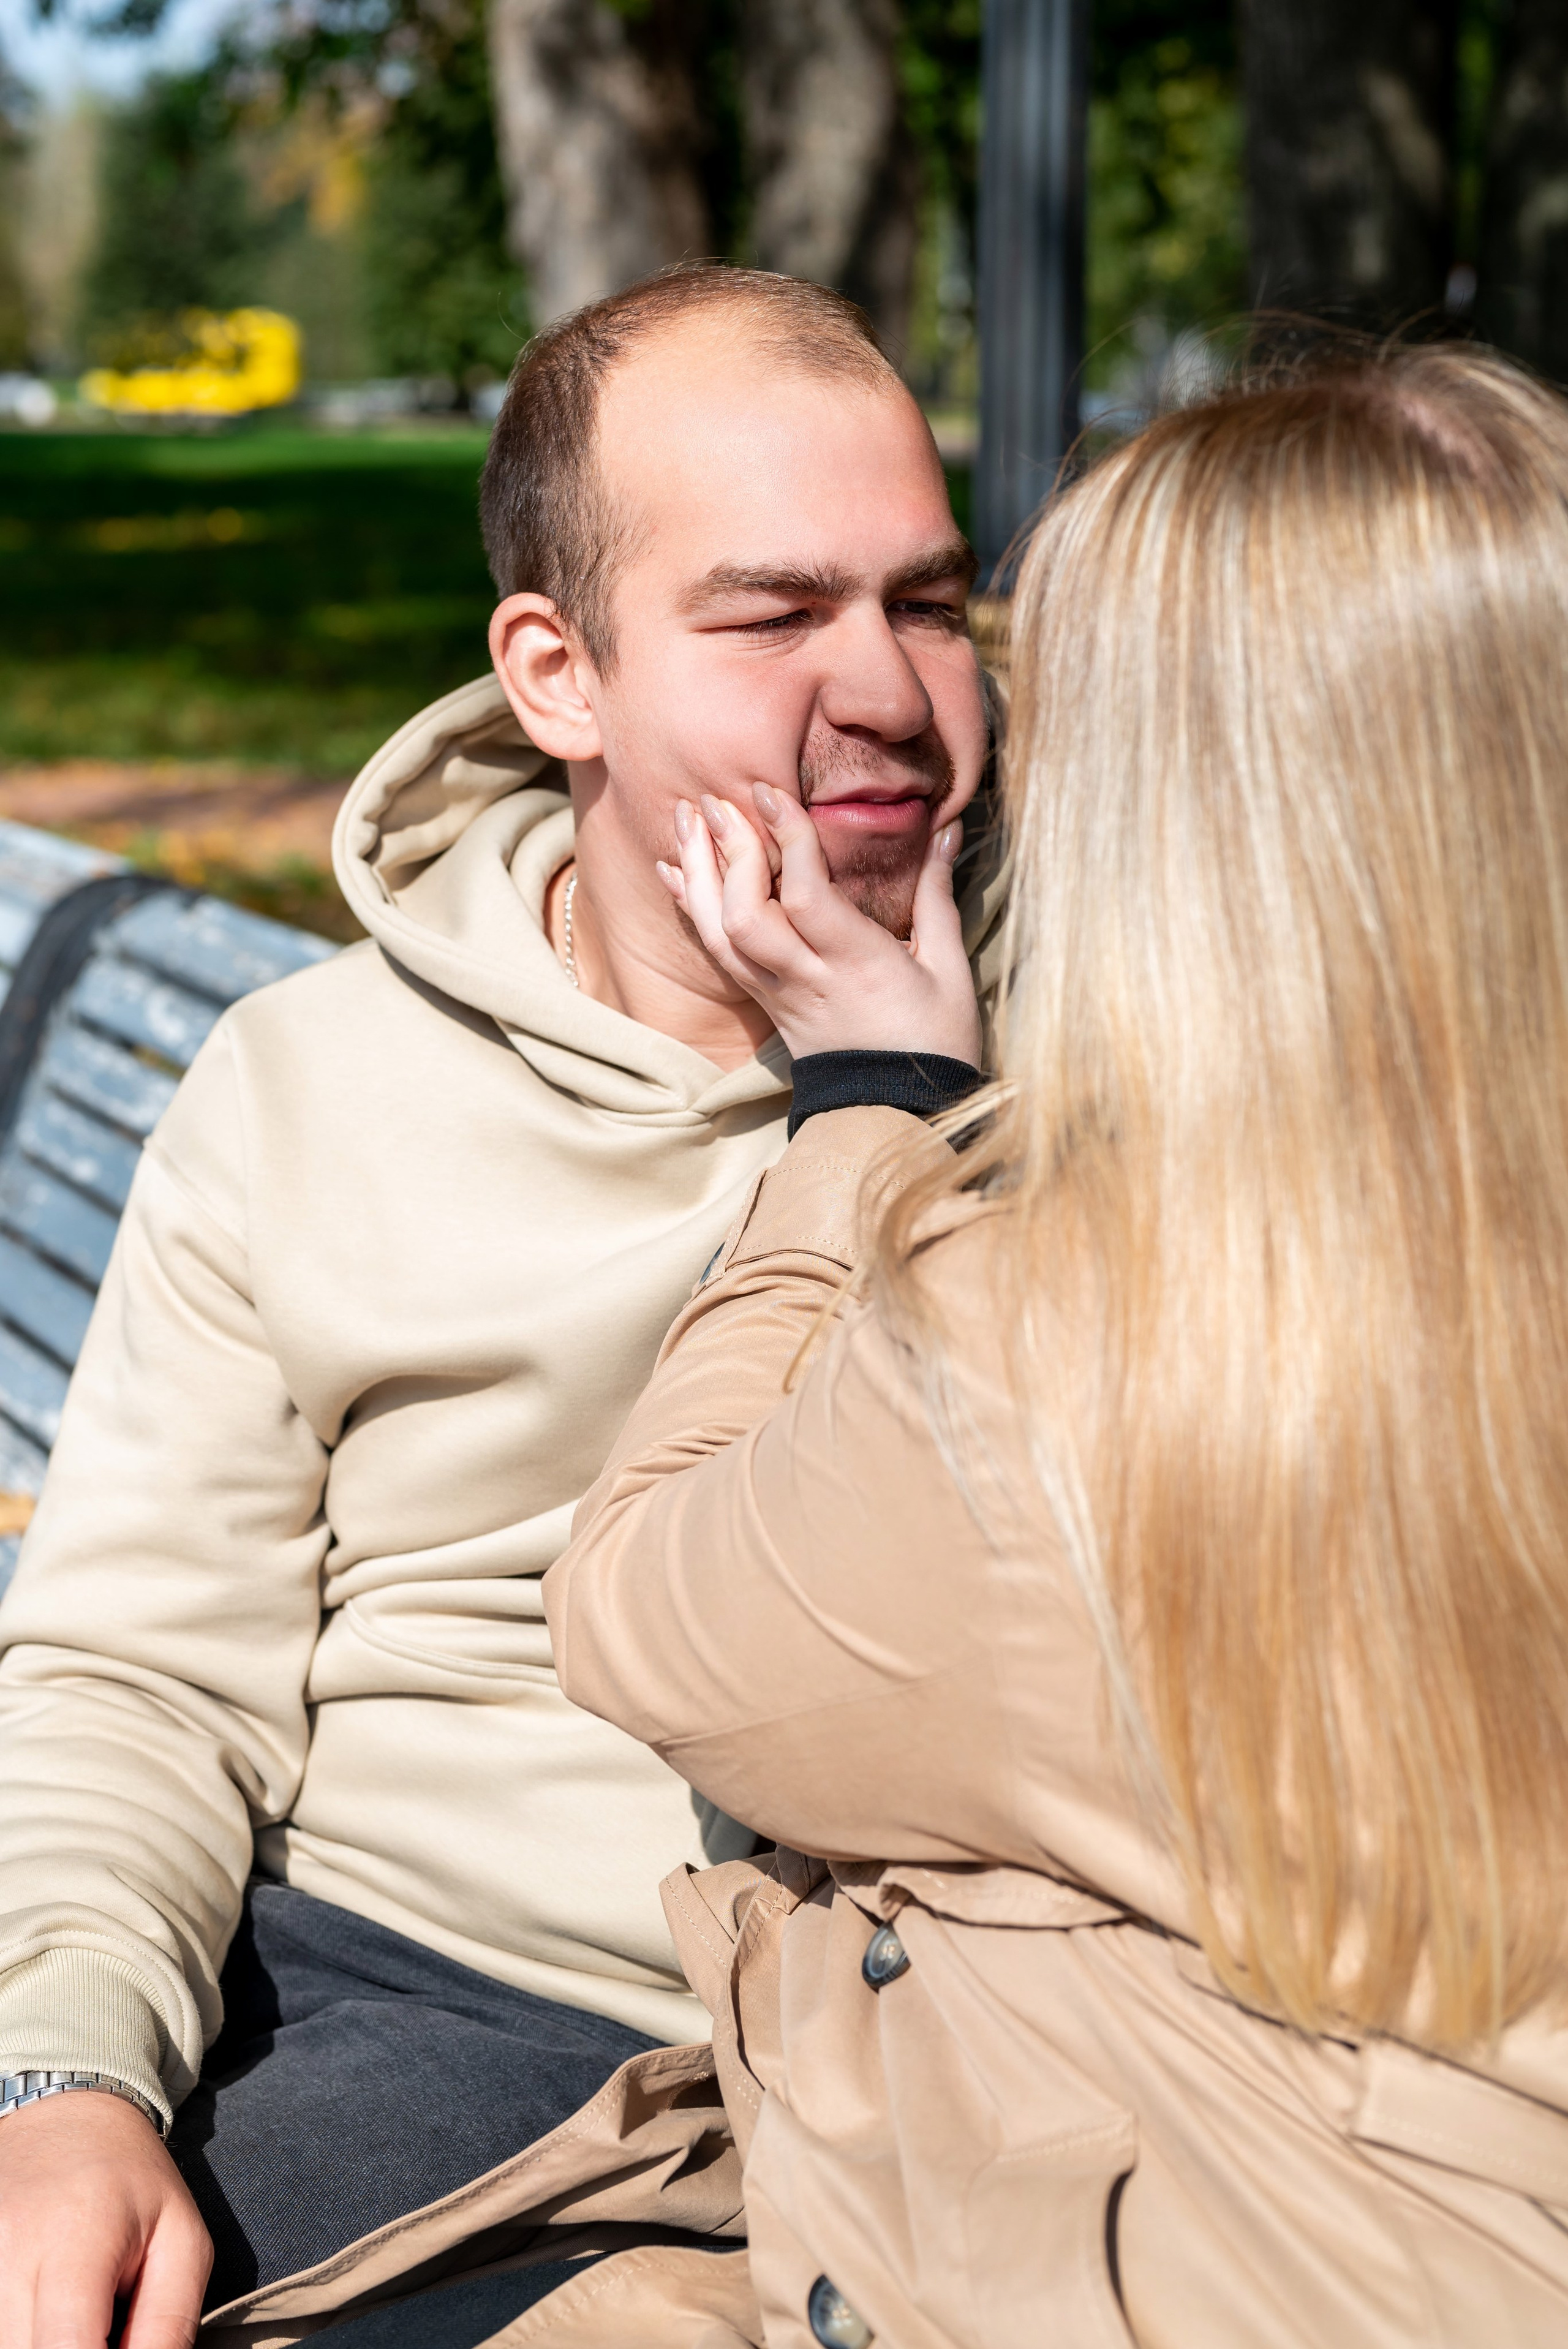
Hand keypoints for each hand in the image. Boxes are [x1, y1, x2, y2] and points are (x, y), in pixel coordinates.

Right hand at [0, 2091, 211, 2346]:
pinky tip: (46, 2312)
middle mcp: (10, 2255)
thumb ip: (169, 2321)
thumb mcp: (181, 2239)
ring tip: (79, 2316)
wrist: (66, 2116)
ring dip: (41, 2340)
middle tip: (103, 2328)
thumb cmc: (132, 2180)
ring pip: (6, 2343)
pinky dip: (19, 2329)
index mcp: (75, 2243)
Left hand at [658, 785, 982, 1066]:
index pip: (807, 897)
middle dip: (726, 853)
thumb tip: (944, 831)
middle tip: (714, 798)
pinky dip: (692, 908)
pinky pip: (718, 954)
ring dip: (697, 873)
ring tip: (684, 819)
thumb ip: (937, 897)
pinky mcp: (766, 1004)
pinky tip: (676, 870)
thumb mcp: (949, 970)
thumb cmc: (935, 1043)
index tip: (770, 793)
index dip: (786, 841)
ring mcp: (779, 996)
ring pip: (720, 935)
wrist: (898, 1115)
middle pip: (746, 917)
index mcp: (859, 966)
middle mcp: (808, 980)